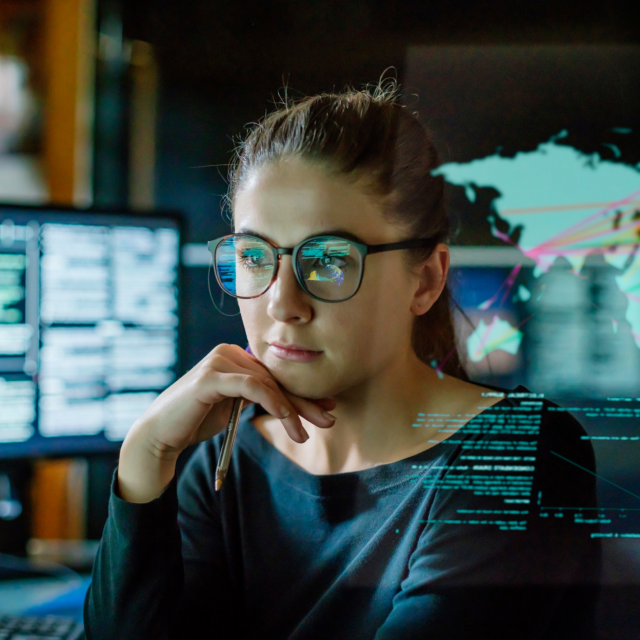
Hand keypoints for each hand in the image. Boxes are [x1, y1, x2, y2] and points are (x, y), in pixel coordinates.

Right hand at [118, 343, 335, 501]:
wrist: (161, 436)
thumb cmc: (197, 421)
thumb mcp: (235, 406)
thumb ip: (257, 396)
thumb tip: (293, 402)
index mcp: (235, 356)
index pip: (275, 375)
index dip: (302, 393)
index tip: (327, 408)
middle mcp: (228, 352)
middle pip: (275, 378)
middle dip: (304, 402)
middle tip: (329, 419)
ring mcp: (218, 361)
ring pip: (267, 383)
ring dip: (291, 410)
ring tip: (304, 435)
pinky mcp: (210, 377)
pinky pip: (252, 387)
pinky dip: (273, 403)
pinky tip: (287, 421)